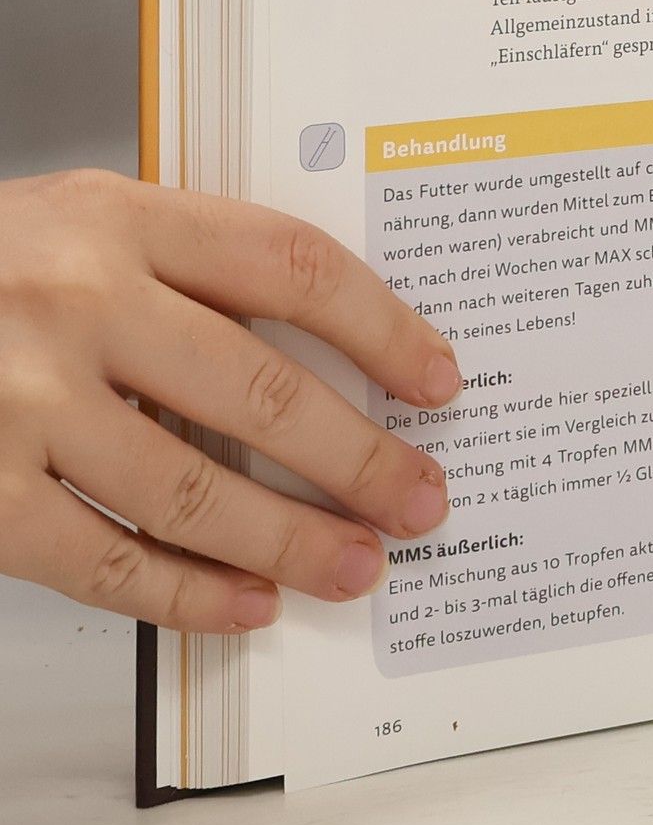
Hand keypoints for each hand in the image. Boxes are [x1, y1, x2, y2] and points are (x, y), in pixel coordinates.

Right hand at [0, 170, 461, 633]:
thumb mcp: (76, 227)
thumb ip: (184, 270)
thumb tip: (333, 353)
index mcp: (116, 217)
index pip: (293, 268)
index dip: (384, 329)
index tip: (438, 380)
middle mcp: (73, 300)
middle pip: (264, 388)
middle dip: (362, 458)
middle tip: (423, 499)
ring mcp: (17, 400)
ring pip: (194, 489)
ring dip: (292, 539)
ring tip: (358, 566)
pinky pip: (103, 561)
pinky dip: (187, 594)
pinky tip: (246, 607)